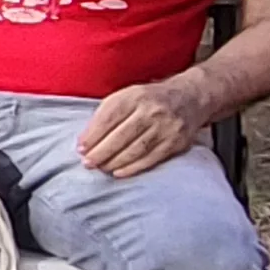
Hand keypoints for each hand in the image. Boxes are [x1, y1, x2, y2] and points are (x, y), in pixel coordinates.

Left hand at [78, 79, 210, 178]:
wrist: (189, 98)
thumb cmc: (148, 100)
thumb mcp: (126, 97)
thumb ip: (105, 115)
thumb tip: (84, 141)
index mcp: (135, 96)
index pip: (109, 117)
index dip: (93, 135)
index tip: (80, 148)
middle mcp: (152, 110)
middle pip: (122, 136)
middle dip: (101, 152)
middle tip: (87, 163)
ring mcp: (166, 127)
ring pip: (136, 150)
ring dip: (114, 162)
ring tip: (101, 168)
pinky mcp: (176, 142)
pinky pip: (151, 159)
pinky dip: (132, 168)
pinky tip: (118, 173)